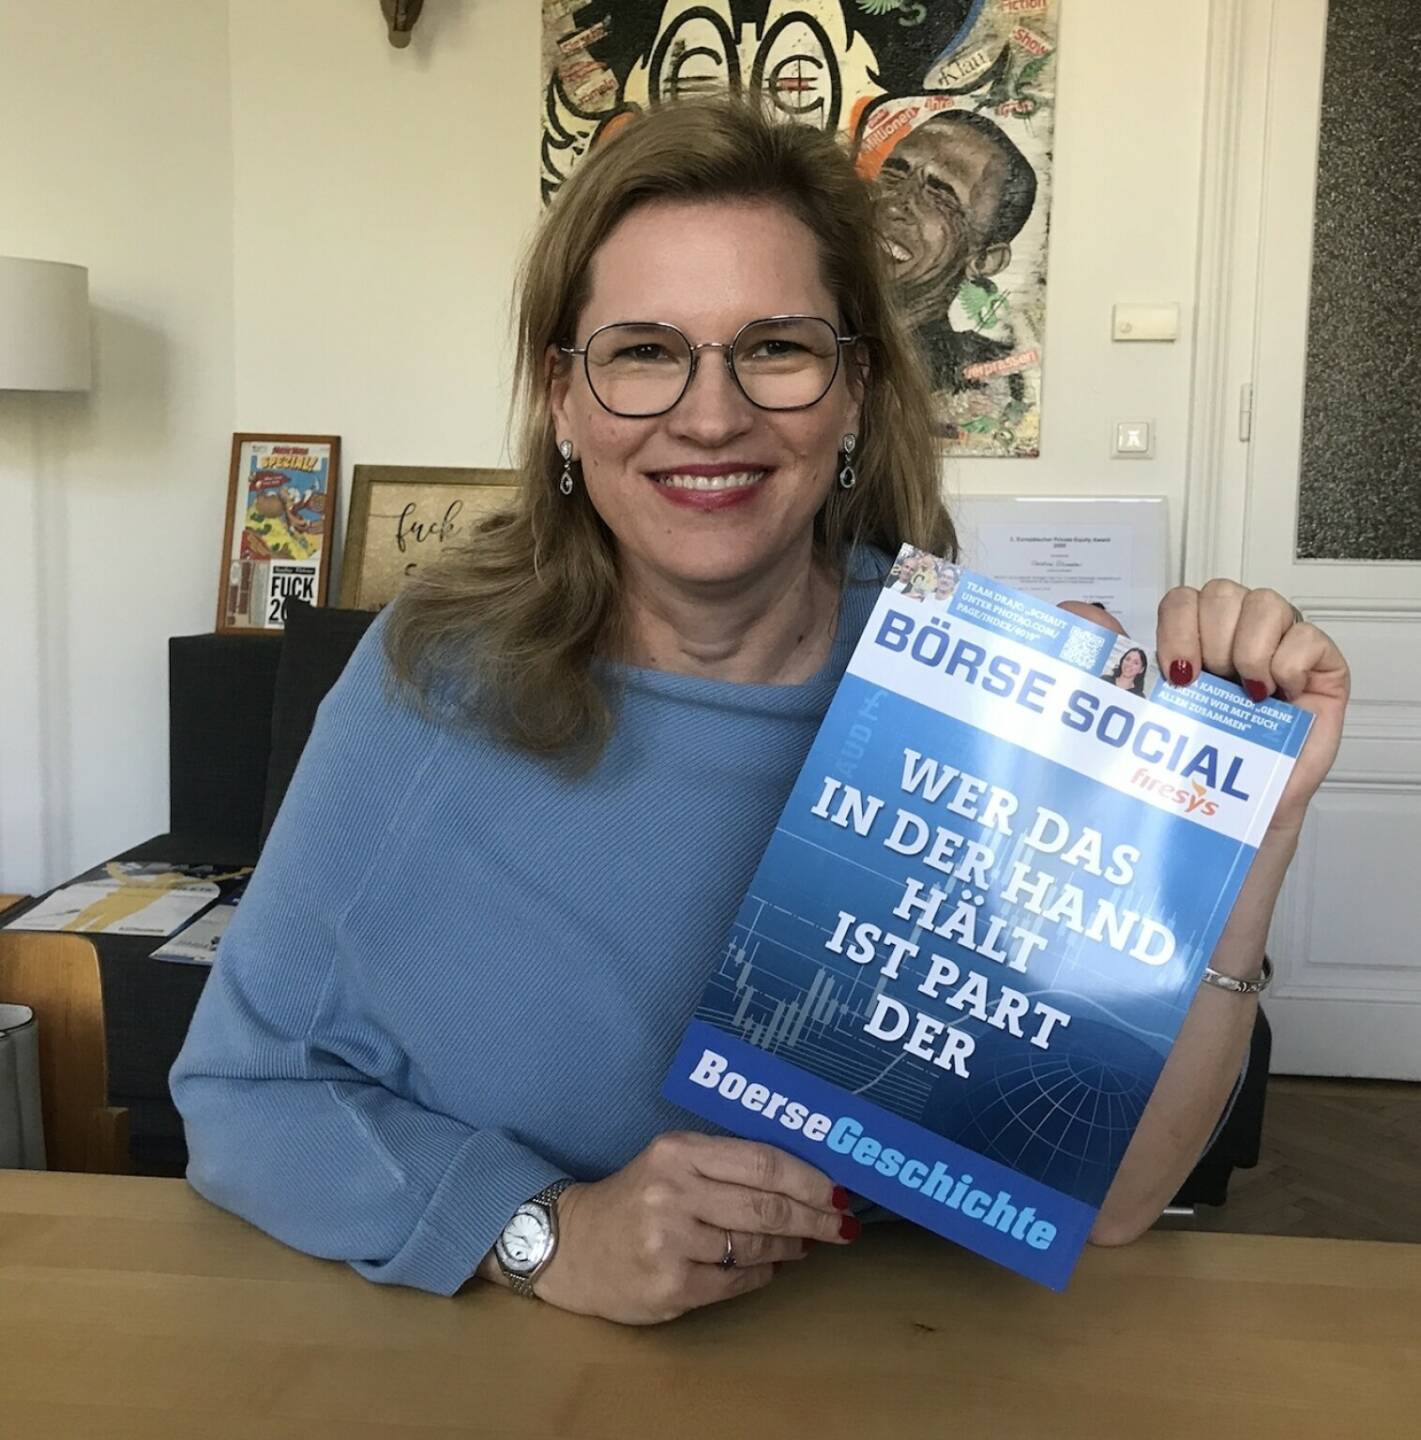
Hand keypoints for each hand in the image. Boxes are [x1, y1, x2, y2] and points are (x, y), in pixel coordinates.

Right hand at [532, 1132, 852, 1324]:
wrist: (573, 1246)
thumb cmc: (635, 1198)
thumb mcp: (673, 1162)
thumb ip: (726, 1165)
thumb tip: (803, 1181)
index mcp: (679, 1152)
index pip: (762, 1162)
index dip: (809, 1179)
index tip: (839, 1191)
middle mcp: (674, 1192)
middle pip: (766, 1206)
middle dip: (815, 1217)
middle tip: (842, 1225)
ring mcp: (671, 1242)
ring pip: (755, 1245)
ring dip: (790, 1247)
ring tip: (805, 1244)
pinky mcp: (671, 1285)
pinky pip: (736, 1281)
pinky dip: (761, 1274)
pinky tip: (770, 1268)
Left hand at [1061, 582, 1348, 833]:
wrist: (1230, 815)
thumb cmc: (1190, 765)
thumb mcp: (1139, 708)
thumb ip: (1108, 658)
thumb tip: (1081, 614)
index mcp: (1196, 642)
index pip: (1185, 598)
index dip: (1178, 627)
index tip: (1176, 673)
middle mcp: (1238, 638)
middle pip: (1224, 592)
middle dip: (1210, 638)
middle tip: (1210, 685)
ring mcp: (1280, 651)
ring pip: (1267, 604)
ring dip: (1247, 649)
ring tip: (1244, 693)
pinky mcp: (1322, 671)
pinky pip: (1309, 638)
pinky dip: (1287, 665)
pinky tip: (1275, 696)